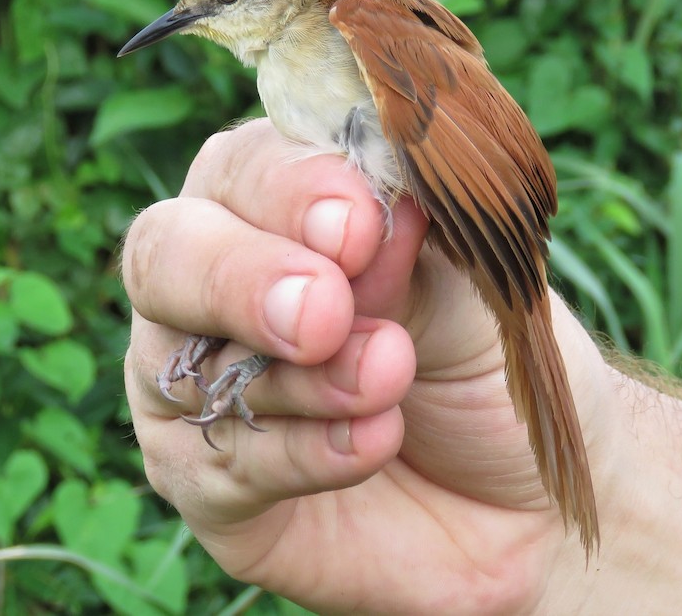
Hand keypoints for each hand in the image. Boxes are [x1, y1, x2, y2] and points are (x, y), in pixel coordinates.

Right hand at [121, 119, 624, 613]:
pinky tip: (377, 441)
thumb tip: (377, 199)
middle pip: (163, 253)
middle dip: (240, 277)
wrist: (519, 512)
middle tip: (326, 311)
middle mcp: (214, 287)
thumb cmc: (485, 372)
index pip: (241, 169)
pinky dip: (303, 453)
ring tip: (392, 377)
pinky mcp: (207, 487)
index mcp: (276, 209)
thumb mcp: (471, 291)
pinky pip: (222, 465)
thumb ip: (411, 246)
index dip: (289, 188)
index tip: (360, 223)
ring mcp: (197, 388)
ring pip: (186, 366)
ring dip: (302, 377)